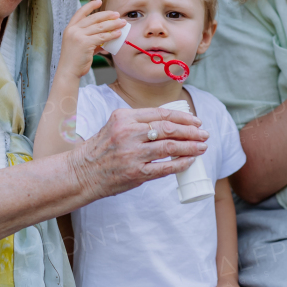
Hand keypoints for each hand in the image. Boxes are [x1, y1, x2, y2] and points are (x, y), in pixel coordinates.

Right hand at [61, 0, 126, 79]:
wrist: (68, 71)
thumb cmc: (75, 60)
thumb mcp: (80, 45)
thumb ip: (91, 39)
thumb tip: (106, 37)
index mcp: (70, 28)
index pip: (80, 12)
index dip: (90, 6)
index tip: (99, 2)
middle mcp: (73, 30)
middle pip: (93, 18)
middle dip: (107, 15)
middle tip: (117, 15)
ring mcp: (78, 36)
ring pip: (100, 27)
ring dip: (113, 24)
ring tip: (122, 23)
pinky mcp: (85, 43)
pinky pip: (102, 37)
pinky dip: (111, 35)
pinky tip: (118, 34)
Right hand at [69, 106, 208, 200]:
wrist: (81, 172)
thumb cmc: (100, 149)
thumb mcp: (115, 126)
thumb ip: (138, 122)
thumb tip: (170, 124)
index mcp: (124, 117)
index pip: (160, 113)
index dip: (183, 117)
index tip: (196, 121)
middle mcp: (128, 132)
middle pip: (168, 128)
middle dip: (191, 131)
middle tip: (204, 134)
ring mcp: (132, 153)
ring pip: (170, 147)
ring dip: (190, 147)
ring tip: (202, 147)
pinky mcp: (135, 173)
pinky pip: (165, 168)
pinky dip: (181, 164)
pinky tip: (190, 161)